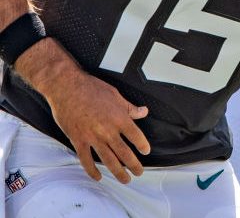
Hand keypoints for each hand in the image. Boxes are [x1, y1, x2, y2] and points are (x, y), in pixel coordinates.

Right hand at [46, 68, 149, 182]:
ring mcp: (92, 137)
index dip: (143, 146)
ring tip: (125, 179)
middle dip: (133, 165)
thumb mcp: (116, 95)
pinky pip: (86, 160)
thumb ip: (130, 107)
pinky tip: (98, 177)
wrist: (66, 87)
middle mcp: (108, 130)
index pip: (136, 136)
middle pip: (124, 153)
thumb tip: (144, 112)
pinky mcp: (78, 140)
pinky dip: (92, 170)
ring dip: (118, 172)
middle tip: (139, 172)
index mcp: (119, 118)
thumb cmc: (91, 88)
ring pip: (108, 160)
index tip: (146, 152)